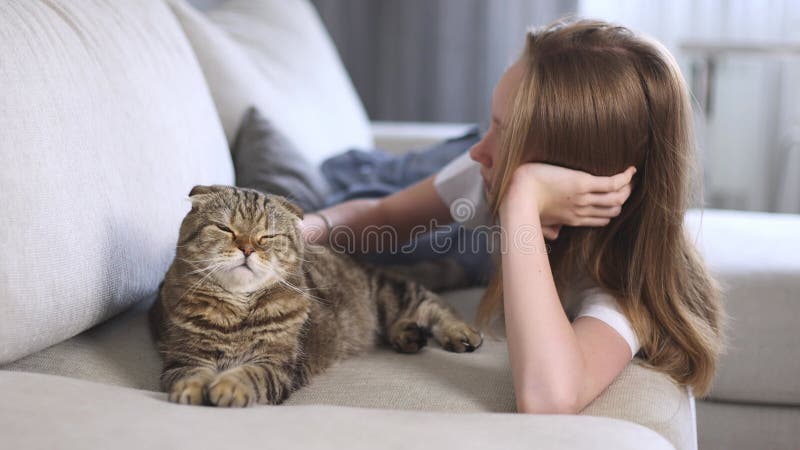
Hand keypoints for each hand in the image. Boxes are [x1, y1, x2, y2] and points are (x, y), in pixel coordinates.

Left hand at [505, 163, 635, 231]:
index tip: (618, 200)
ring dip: (627, 187)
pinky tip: (631, 170)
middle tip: (629, 186)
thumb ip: (548, 229)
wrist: (518, 194)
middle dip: (623, 199)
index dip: (611, 211)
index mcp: (572, 219)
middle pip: (612, 209)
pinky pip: (611, 183)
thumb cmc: (523, 205)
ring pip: (616, 197)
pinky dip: (624, 177)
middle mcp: (581, 210)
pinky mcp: (583, 183)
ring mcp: (583, 197)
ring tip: (632, 177)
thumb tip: (555, 236)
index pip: (600, 219)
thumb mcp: (537, 221)